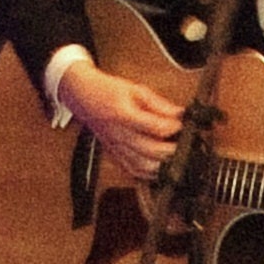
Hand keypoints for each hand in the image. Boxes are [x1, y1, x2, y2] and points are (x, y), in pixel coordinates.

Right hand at [58, 62, 184, 180]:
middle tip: (182, 144)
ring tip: (173, 157)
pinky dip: (148, 173)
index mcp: (123, 114)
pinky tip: (158, 167)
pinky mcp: (113, 155)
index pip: (154, 127)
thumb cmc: (107, 91)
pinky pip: (131, 172)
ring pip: (141, 167)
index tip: (182, 124)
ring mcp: (114, 148)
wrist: (81, 96)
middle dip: (171, 150)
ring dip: (161, 166)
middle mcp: (118, 134)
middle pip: (149, 151)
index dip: (173, 127)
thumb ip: (159, 104)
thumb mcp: (136, 90)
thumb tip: (180, 113)